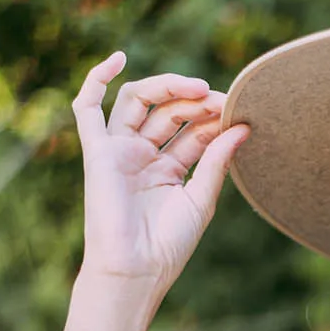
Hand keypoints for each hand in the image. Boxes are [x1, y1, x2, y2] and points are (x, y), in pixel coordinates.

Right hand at [71, 51, 250, 293]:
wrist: (136, 270)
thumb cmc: (168, 245)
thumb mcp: (200, 200)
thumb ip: (217, 162)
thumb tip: (242, 127)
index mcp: (169, 168)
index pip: (193, 131)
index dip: (213, 118)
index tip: (238, 114)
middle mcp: (143, 155)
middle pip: (168, 111)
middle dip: (195, 102)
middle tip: (219, 99)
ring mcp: (119, 151)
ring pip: (138, 101)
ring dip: (167, 87)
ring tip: (196, 88)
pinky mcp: (97, 152)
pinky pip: (87, 109)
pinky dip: (97, 80)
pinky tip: (117, 59)